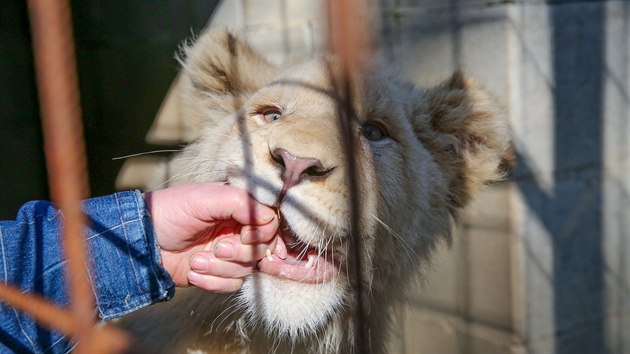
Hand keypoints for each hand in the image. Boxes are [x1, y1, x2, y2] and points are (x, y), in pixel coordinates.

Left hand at [143, 183, 280, 292]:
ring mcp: (228, 254)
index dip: (262, 233)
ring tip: (196, 261)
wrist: (143, 241)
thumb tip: (269, 218)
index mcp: (238, 209)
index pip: (269, 224)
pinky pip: (232, 285)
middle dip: (239, 253)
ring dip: (220, 268)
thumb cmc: (173, 211)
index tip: (245, 234)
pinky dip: (212, 282)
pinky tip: (193, 272)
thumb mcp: (207, 198)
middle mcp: (237, 231)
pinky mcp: (217, 274)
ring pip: (246, 270)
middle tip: (217, 248)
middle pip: (262, 250)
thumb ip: (241, 203)